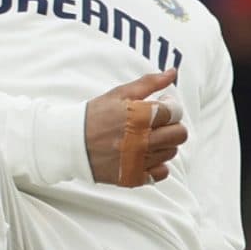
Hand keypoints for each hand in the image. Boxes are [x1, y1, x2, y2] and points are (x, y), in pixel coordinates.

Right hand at [84, 67, 185, 184]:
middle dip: (173, 125)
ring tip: (147, 138)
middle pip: (179, 135)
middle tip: (159, 123)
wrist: (70, 143)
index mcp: (139, 117)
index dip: (170, 107)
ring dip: (164, 143)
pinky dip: (158, 164)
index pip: (175, 112)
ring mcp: (138, 161)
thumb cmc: (95, 115)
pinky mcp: (133, 177)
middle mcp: (141, 141)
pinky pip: (161, 173)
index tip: (160, 106)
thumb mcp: (119, 93)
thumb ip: (149, 83)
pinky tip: (146, 155)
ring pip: (171, 152)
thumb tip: (173, 72)